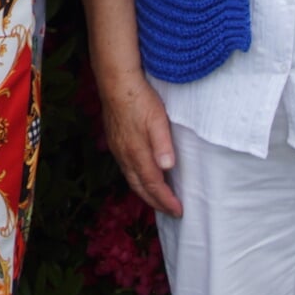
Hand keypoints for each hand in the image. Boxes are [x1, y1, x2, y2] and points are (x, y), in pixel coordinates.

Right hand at [98, 69, 182, 216]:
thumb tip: (166, 167)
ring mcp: (118, 149)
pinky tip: (142, 176)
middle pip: (140, 187)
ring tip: (158, 199)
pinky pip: (126, 169)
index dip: (166, 200)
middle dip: (156, 202)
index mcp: (137, 153)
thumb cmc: (140, 99)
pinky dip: (137, 180)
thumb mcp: (157, 120)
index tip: (179, 211)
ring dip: (145, 193)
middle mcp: (125, 156)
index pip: (153, 185)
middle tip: (170, 211)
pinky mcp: (115, 142)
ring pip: (131, 179)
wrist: (116, 83)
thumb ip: (162, 144)